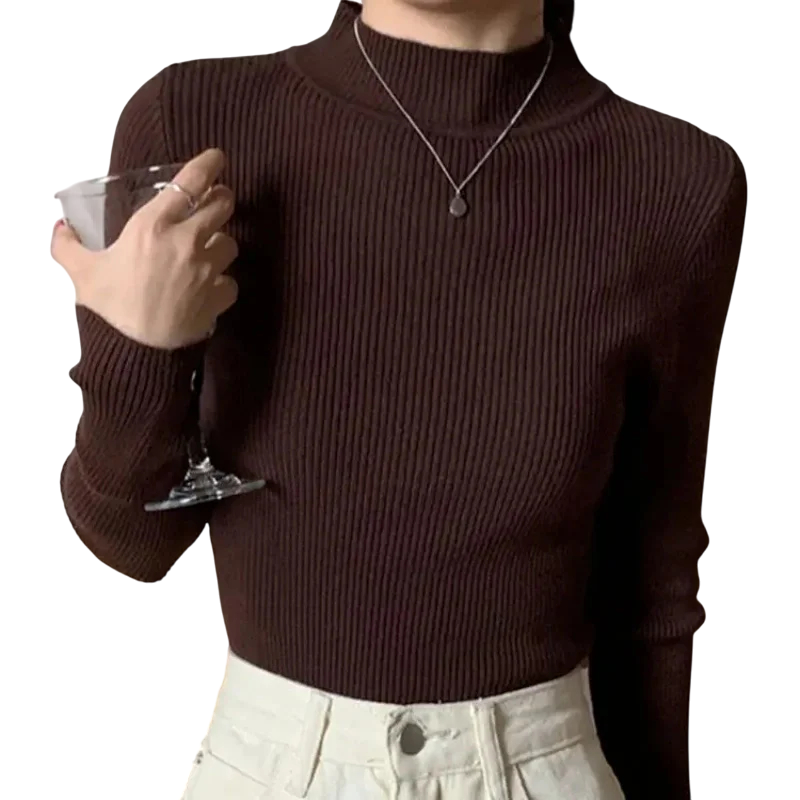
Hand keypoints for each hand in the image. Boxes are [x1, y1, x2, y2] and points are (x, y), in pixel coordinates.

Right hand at [51, 148, 238, 349]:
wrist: (136, 351)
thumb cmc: (109, 308)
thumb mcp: (80, 271)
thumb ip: (68, 245)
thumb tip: (61, 228)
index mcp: (153, 226)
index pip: (190, 182)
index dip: (209, 165)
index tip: (217, 159)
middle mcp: (187, 242)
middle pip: (224, 204)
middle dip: (222, 199)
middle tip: (214, 202)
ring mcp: (208, 269)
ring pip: (231, 243)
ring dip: (221, 243)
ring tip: (205, 252)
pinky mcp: (220, 296)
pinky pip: (231, 280)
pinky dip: (223, 281)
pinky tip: (207, 287)